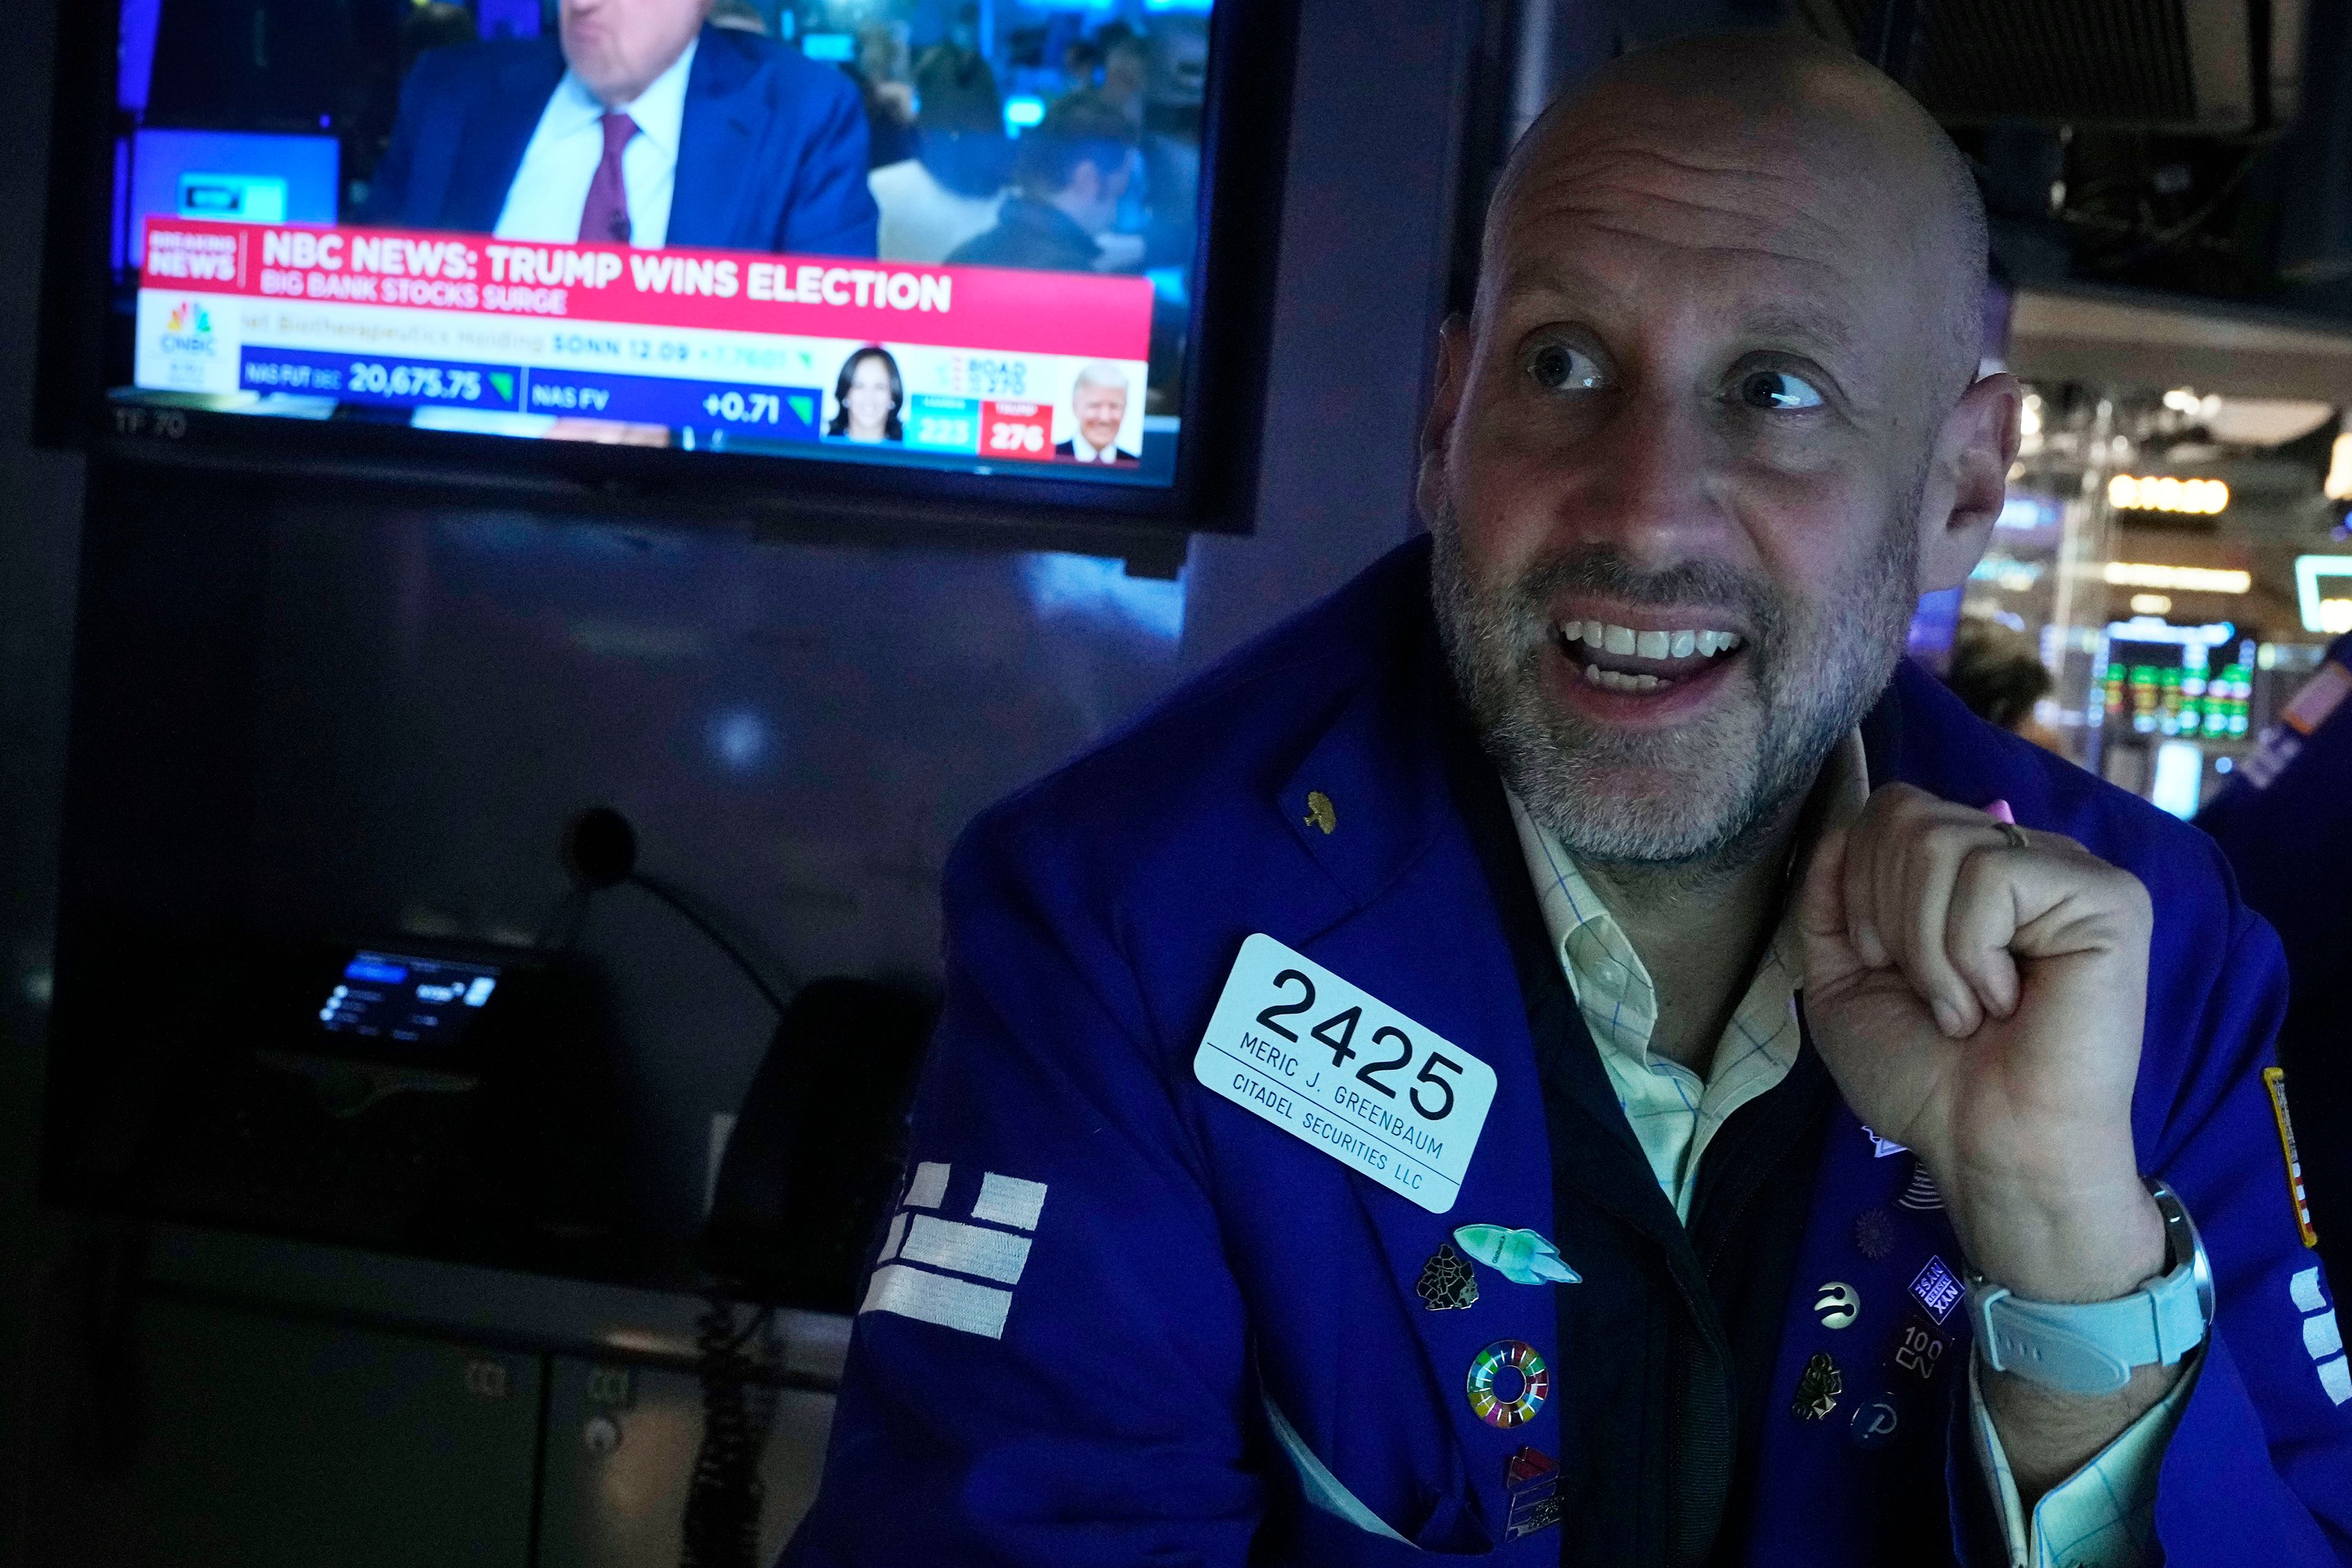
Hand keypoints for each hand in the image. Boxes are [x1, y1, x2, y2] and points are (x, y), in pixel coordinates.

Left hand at [1796, 784, 2164, 1304]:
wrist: (1986, 1146)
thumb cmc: (1924, 1076)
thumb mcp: (1842, 979)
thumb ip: (1831, 900)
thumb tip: (1840, 830)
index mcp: (1968, 870)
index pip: (1891, 810)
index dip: (1860, 886)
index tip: (1884, 965)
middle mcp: (2023, 857)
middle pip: (1908, 815)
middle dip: (1887, 917)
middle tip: (1931, 993)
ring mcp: (2070, 872)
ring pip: (1943, 843)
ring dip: (1928, 948)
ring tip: (1968, 1006)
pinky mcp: (2109, 898)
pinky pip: (1993, 877)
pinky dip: (1971, 954)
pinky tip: (2007, 1002)